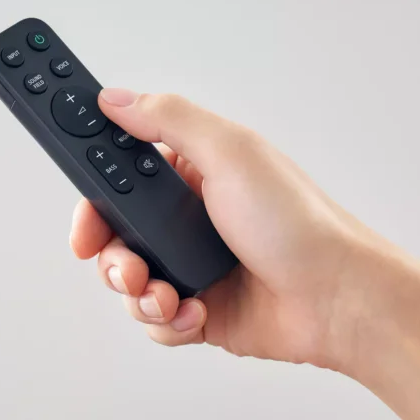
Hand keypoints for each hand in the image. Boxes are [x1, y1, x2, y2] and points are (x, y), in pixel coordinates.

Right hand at [69, 88, 397, 370]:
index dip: (91, 191)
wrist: (337, 300)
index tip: (81, 211)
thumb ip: (166, 119)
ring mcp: (192, 265)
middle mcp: (187, 217)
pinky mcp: (199, 309)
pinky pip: (155, 320)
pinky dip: (168, 322)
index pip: (119, 171)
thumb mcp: (230, 152)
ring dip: (138, 295)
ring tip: (169, 296)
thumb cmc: (297, 221)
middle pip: (112, 234)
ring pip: (127, 282)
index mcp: (190, 171)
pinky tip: (197, 313)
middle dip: (109, 255)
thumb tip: (113, 97)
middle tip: (126, 265)